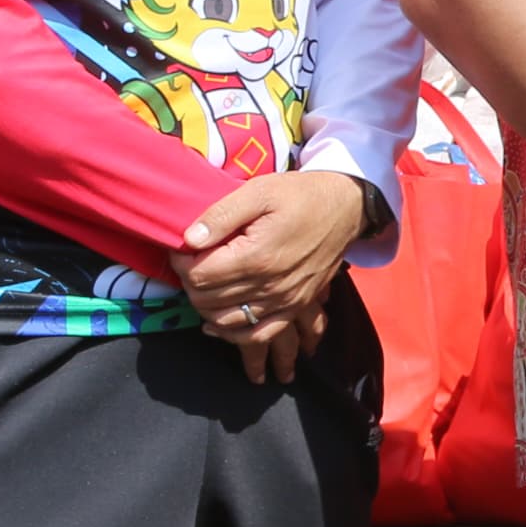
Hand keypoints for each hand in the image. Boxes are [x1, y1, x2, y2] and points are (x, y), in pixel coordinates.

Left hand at [177, 172, 376, 381]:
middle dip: (190, 283)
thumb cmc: (300, 195)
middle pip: (208, 299)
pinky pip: (258, 335)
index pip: (199, 275)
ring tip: (202, 285)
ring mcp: (284, 301)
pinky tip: (216, 324)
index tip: (182, 248)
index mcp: (256, 257)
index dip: (181, 262)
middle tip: (191, 263)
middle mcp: (269, 286)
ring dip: (205, 307)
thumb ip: (221, 215)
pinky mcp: (295, 307)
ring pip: (226, 321)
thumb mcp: (259, 191)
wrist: (344, 208)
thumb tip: (189, 239)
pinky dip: (232, 335)